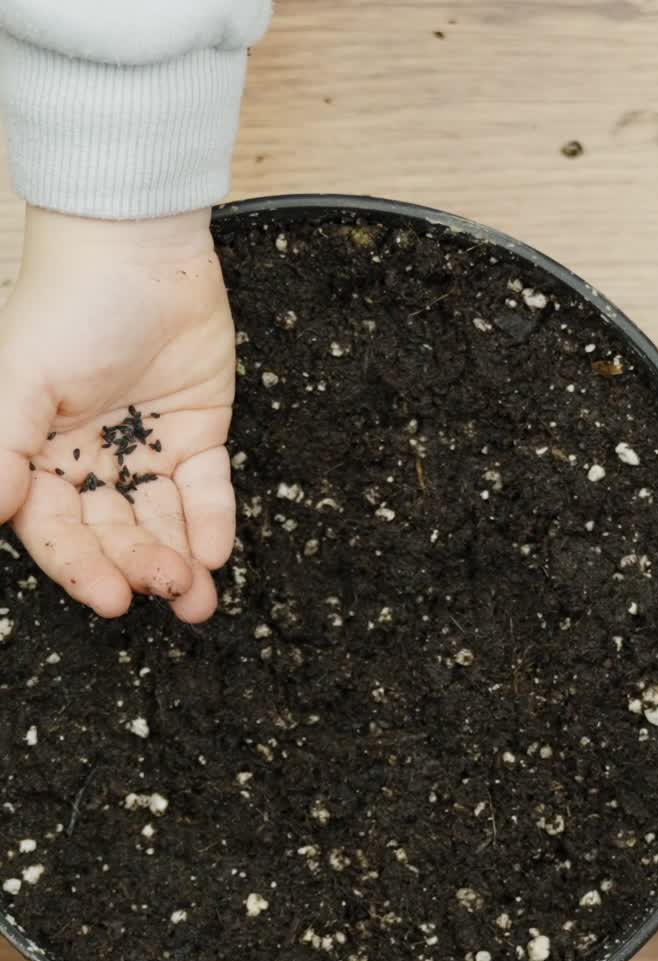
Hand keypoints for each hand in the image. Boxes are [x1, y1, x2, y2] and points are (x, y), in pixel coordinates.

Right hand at [0, 206, 235, 622]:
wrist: (140, 244)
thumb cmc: (68, 303)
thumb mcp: (18, 379)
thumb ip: (1, 449)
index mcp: (38, 455)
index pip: (57, 530)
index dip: (82, 568)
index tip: (111, 599)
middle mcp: (92, 461)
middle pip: (114, 534)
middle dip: (140, 567)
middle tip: (166, 589)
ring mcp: (147, 449)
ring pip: (162, 522)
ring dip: (181, 560)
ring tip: (198, 596)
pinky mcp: (197, 434)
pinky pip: (206, 490)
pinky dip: (213, 522)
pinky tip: (217, 551)